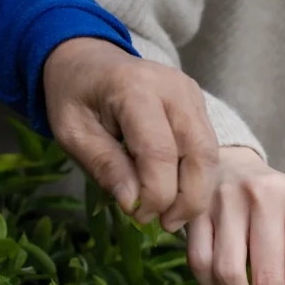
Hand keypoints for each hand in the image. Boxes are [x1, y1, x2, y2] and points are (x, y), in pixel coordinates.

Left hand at [43, 37, 217, 229]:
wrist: (88, 60)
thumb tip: (133, 204)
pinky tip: (176, 195)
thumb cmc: (75, 96)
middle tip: (164, 224)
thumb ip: (104, 166)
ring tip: (171, 216)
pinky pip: (208, 150)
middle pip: (199, 155)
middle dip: (187, 200)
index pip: (159, 153)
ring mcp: (192, 95)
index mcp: (135, 89)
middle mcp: (174, 88)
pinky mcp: (199, 106)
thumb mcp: (72, 133)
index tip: (137, 215)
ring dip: (196, 194)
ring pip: (211, 156)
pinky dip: (197, 179)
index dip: (155, 194)